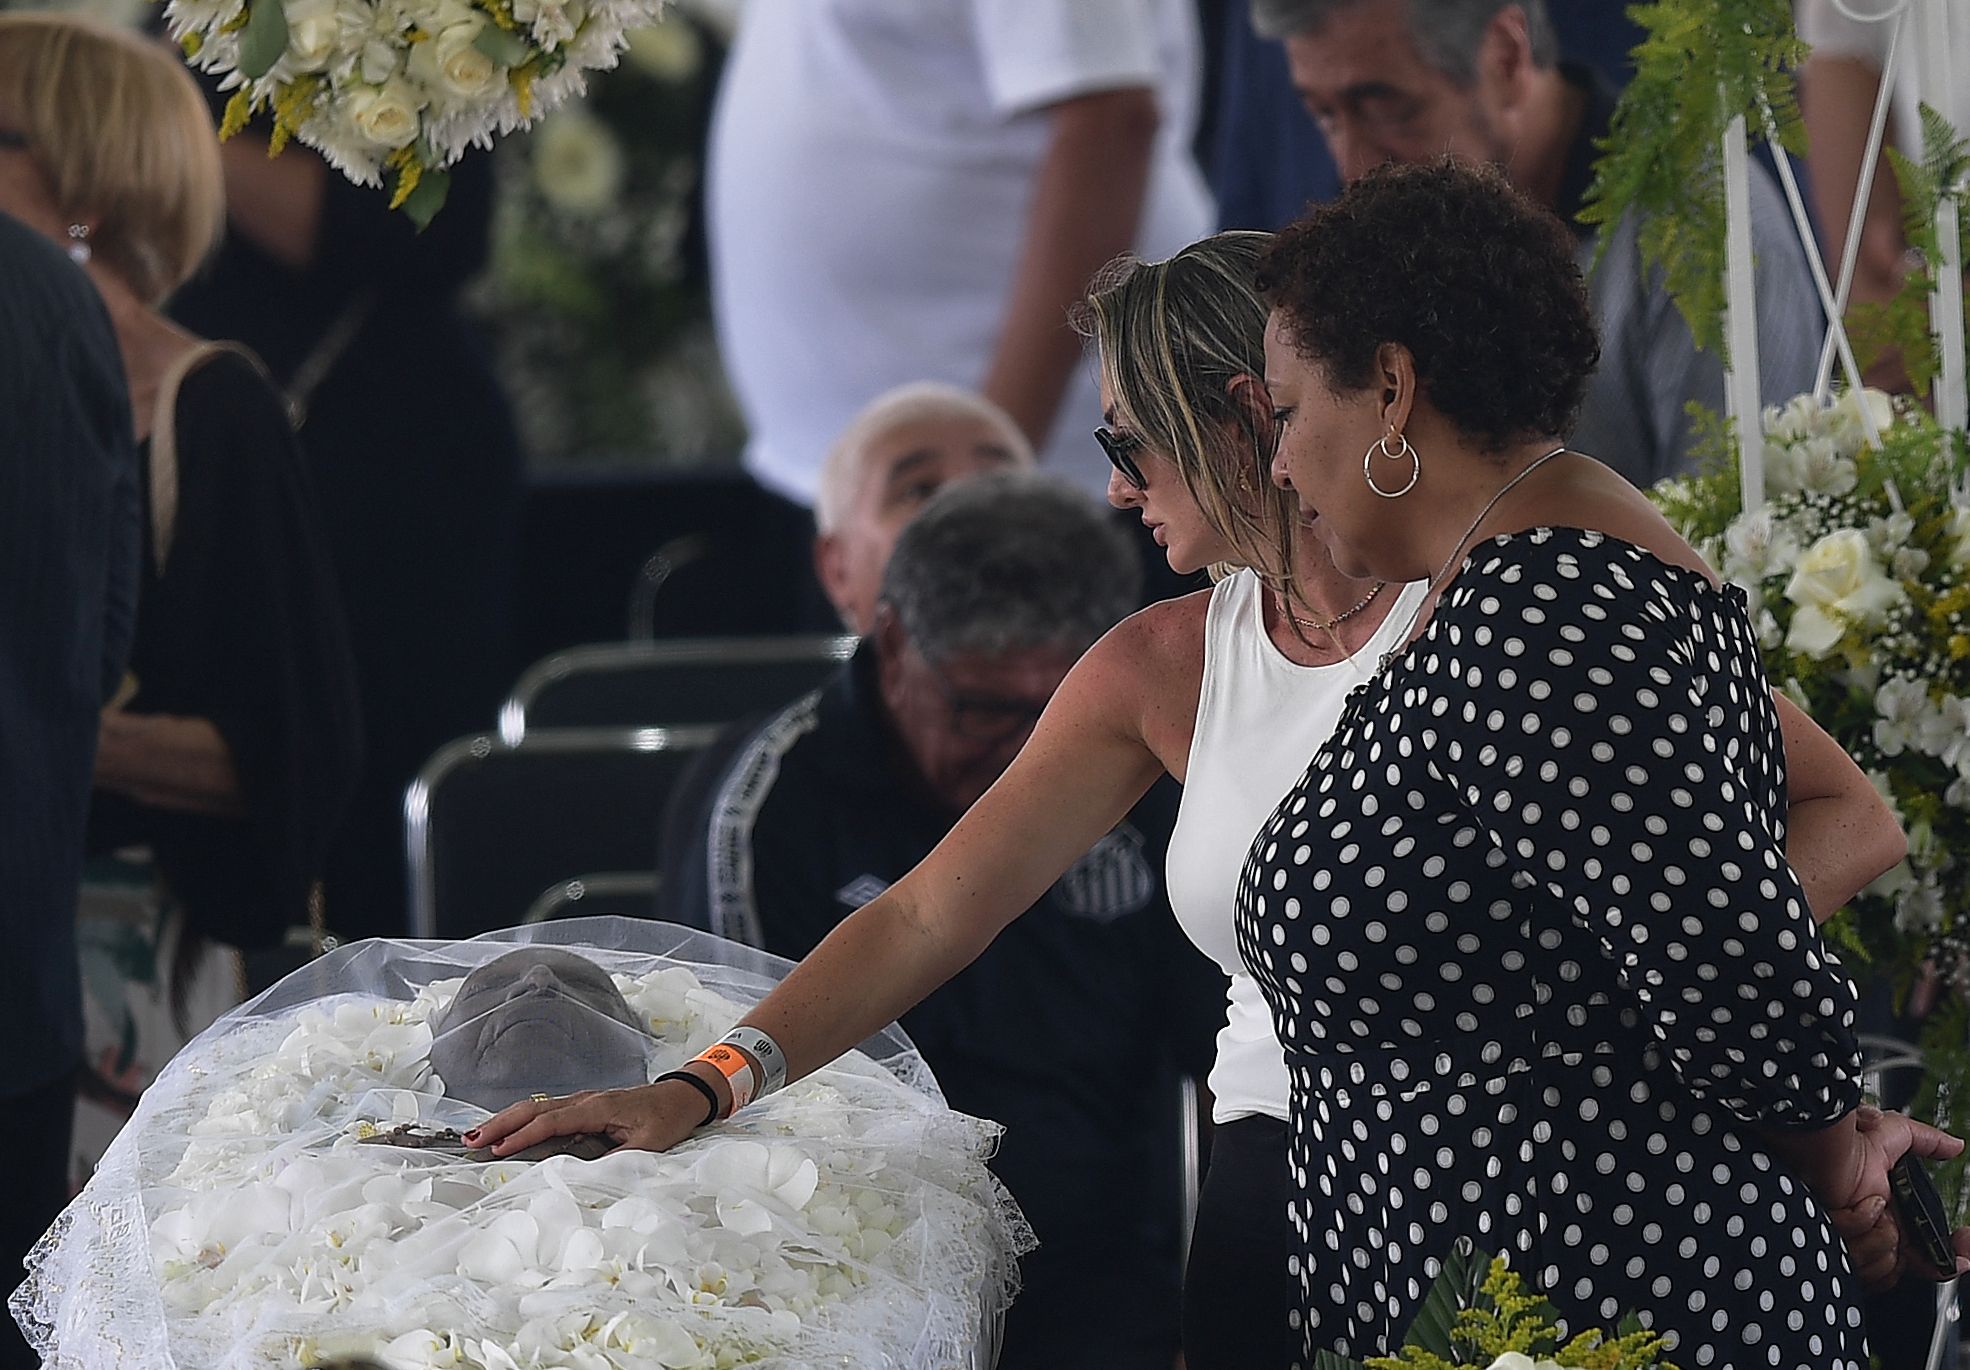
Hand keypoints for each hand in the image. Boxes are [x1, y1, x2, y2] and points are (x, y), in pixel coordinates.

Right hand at [463, 1075, 717, 1157]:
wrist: (682, 1097)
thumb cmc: (666, 1120)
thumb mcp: (648, 1145)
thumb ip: (617, 1159)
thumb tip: (585, 1176)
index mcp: (599, 1108)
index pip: (553, 1121)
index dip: (524, 1135)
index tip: (499, 1149)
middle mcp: (585, 1100)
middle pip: (536, 1108)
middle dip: (502, 1123)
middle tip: (471, 1139)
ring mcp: (582, 1101)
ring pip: (537, 1107)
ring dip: (506, 1120)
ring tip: (476, 1135)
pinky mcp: (583, 1107)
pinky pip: (546, 1111)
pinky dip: (522, 1119)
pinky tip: (505, 1130)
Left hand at [1823, 1106, 1969, 1289]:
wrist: (1815, 1146)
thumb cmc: (1843, 1142)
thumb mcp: (1893, 1134)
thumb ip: (1926, 1141)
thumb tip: (1956, 1145)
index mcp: (1890, 1221)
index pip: (1926, 1260)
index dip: (1949, 1261)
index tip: (1964, 1256)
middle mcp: (1872, 1238)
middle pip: (1905, 1270)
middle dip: (1915, 1250)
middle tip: (1897, 1217)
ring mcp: (1852, 1246)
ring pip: (1888, 1267)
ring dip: (1882, 1231)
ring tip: (1868, 1204)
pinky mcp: (1834, 1247)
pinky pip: (1861, 1256)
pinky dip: (1860, 1224)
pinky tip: (1850, 1206)